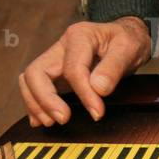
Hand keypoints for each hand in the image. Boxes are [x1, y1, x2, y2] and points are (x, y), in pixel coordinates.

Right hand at [19, 17, 150, 126]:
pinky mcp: (56, 73)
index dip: (84, 93)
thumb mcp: (129, 49)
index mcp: (79, 36)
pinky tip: (43, 120)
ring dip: (36, 103)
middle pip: (36, 72)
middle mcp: (61, 47)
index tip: (97, 112)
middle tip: (63, 119)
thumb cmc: (128, 40)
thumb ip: (114, 67)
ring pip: (29, 80)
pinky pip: (35, 87)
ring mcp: (55, 60)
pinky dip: (36, 104)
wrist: (127, 36)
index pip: (73, 68)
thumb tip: (98, 88)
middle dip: (45, 99)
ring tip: (51, 122)